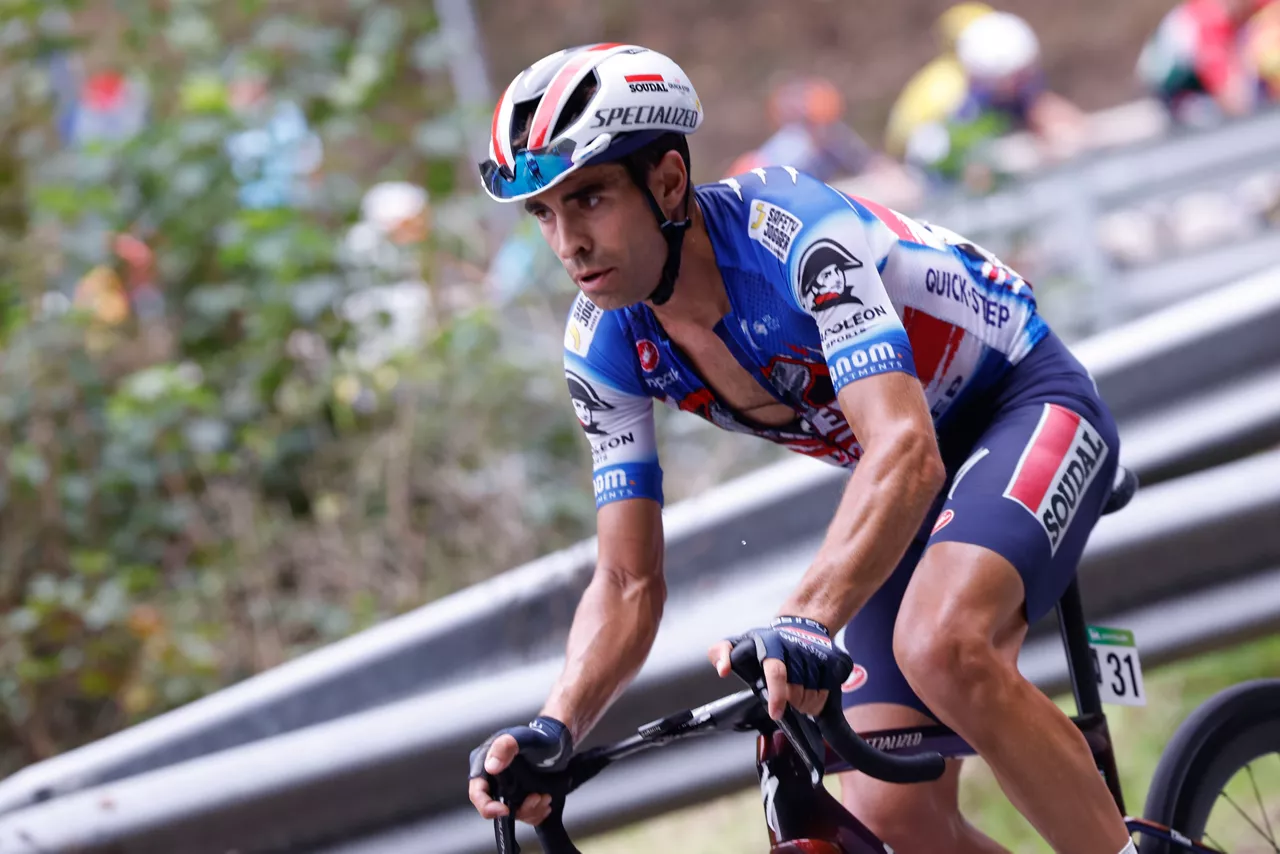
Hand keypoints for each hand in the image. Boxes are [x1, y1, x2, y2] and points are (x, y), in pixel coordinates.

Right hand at [467, 716, 571, 825]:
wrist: (560, 743)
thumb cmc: (540, 737)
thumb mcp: (524, 738)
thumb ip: (505, 747)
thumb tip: (490, 767)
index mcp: (486, 762)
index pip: (477, 791)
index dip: (486, 806)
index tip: (505, 810)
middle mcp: (494, 778)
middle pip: (496, 806)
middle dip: (517, 809)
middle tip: (536, 798)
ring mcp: (508, 789)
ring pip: (513, 813)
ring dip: (531, 810)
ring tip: (545, 796)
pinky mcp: (521, 797)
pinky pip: (525, 815)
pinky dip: (537, 812)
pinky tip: (546, 799)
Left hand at [708, 616, 851, 719]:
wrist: (802, 626)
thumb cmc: (766, 643)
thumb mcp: (739, 642)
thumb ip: (721, 653)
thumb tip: (723, 669)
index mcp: (770, 644)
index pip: (777, 673)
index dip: (777, 696)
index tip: (775, 714)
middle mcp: (795, 648)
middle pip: (796, 693)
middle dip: (789, 701)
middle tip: (783, 698)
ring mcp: (817, 654)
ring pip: (813, 697)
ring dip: (804, 703)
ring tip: (796, 692)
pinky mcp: (834, 661)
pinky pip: (828, 693)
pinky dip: (819, 699)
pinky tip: (811, 690)